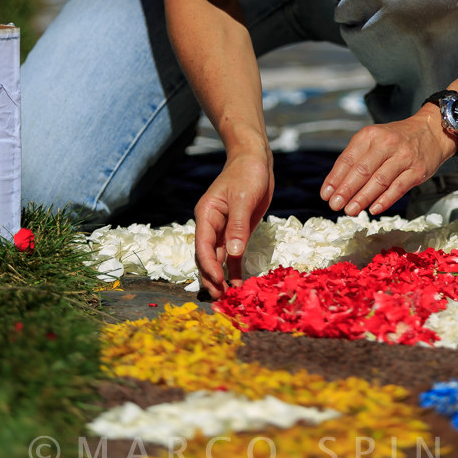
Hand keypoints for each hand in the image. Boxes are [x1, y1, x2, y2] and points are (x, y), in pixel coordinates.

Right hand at [194, 151, 273, 299]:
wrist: (255, 160)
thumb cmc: (247, 173)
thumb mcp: (243, 198)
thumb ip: (238, 226)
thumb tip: (232, 254)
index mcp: (206, 214)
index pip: (202, 245)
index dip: (208, 265)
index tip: (217, 280)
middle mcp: (211, 224)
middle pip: (206, 256)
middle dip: (210, 277)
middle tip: (220, 298)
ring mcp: (223, 230)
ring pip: (217, 258)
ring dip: (220, 276)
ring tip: (225, 297)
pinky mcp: (237, 232)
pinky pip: (232, 255)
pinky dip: (233, 269)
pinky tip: (236, 284)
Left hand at [320, 110, 457, 216]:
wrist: (431, 131)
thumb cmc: (396, 139)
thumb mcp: (374, 139)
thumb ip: (357, 158)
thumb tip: (336, 184)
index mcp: (370, 135)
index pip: (348, 158)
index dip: (335, 178)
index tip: (326, 194)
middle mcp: (387, 143)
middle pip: (362, 170)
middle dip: (346, 190)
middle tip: (335, 205)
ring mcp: (404, 157)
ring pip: (379, 180)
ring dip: (362, 198)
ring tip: (350, 210)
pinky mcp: (417, 170)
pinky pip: (398, 188)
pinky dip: (384, 200)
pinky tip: (373, 209)